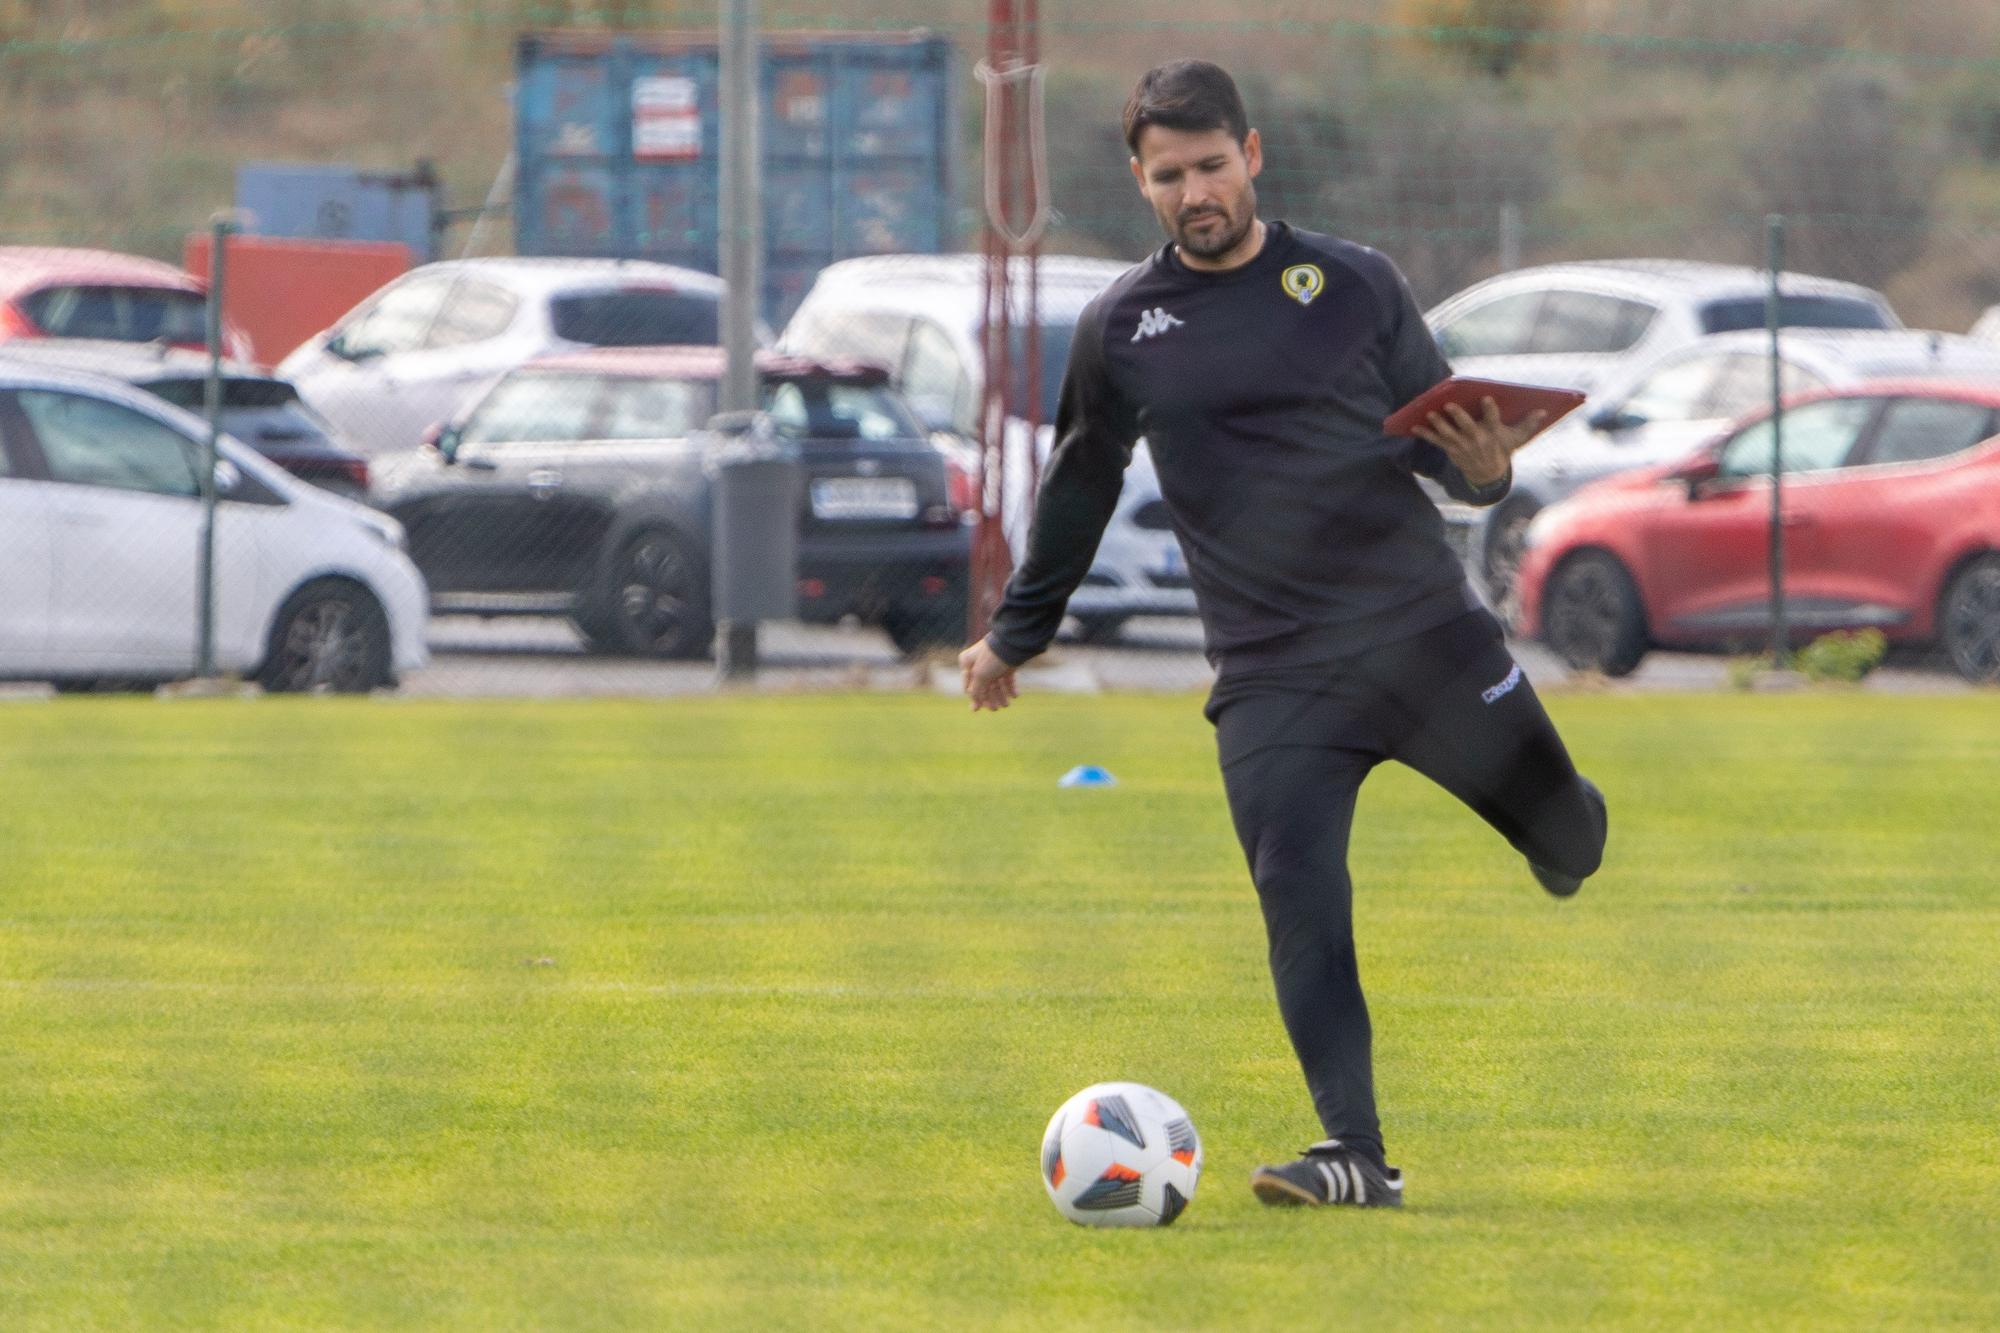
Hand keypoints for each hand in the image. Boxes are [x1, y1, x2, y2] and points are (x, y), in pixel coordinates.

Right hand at [959, 638, 1019, 711]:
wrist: (1012, 643)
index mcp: (967, 662)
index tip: (978, 709)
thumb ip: (976, 692)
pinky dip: (1010, 688)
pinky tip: (1014, 696)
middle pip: (983, 686)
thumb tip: (974, 707)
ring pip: (996, 684)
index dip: (974, 697)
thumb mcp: (980, 676)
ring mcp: (993, 664)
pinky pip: (1007, 680)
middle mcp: (979, 663)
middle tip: (995, 709)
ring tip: (1006, 705)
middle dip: (989, 698)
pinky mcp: (1006, 664)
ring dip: (1000, 696)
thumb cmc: (991, 657)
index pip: (968, 685)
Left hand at [1412, 396, 1549, 487]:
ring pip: (1449, 434)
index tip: (1486, 397)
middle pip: (1467, 427)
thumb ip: (1528, 424)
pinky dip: (1425, 434)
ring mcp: (1462, 446)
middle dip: (1458, 416)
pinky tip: (1414, 426)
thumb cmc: (1503, 450)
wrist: (1488, 474)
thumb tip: (1543, 411)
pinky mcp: (1451, 449)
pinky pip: (1436, 441)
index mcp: (1493, 434)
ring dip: (1438, 424)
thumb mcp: (1517, 438)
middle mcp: (1477, 440)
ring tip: (1429, 413)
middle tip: (1450, 404)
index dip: (1490, 410)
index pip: (1493, 420)